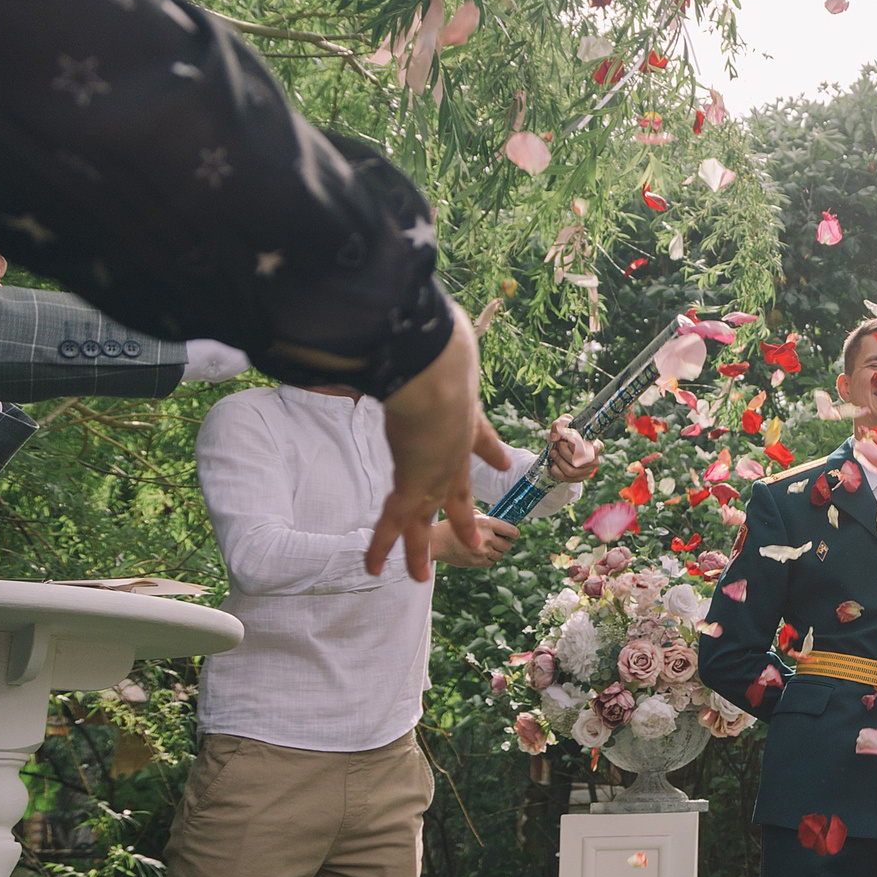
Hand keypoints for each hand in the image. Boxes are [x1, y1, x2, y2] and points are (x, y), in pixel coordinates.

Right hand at [368, 309, 510, 580]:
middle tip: (476, 537)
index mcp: (462, 412)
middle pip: (456, 488)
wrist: (438, 369)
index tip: (501, 460)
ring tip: (421, 576)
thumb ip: (424, 326)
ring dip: (420, 547)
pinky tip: (376, 569)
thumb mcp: (436, 332)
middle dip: (462, 514)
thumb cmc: (437, 344)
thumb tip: (411, 300)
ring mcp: (435, 467)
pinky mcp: (414, 480)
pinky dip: (382, 546)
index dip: (489, 449)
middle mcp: (452, 446)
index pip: (478, 436)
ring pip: (425, 517)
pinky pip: (395, 522)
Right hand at [429, 515, 515, 568]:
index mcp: (486, 522)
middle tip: (498, 541)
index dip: (514, 533)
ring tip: (486, 547)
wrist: (436, 542)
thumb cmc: (451, 526)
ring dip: (496, 552)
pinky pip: (491, 562)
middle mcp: (487, 537)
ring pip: (500, 555)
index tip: (514, 534)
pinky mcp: (477, 562)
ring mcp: (483, 551)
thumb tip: (500, 521)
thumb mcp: (469, 515)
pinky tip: (480, 553)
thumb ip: (485, 517)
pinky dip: (488, 559)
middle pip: (508, 545)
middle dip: (504, 543)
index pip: (511, 530)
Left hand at [546, 419, 601, 483]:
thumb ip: (559, 426)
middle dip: (564, 452)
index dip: (577, 447)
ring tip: (553, 453)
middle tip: (558, 445)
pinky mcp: (579, 478)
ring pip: (571, 470)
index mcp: (596, 446)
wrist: (562, 446)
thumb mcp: (563, 424)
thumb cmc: (567, 433)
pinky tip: (553, 464)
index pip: (591, 449)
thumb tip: (554, 438)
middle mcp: (595, 460)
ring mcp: (588, 471)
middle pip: (579, 460)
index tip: (568, 441)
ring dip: (558, 461)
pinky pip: (566, 478)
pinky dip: (556, 471)